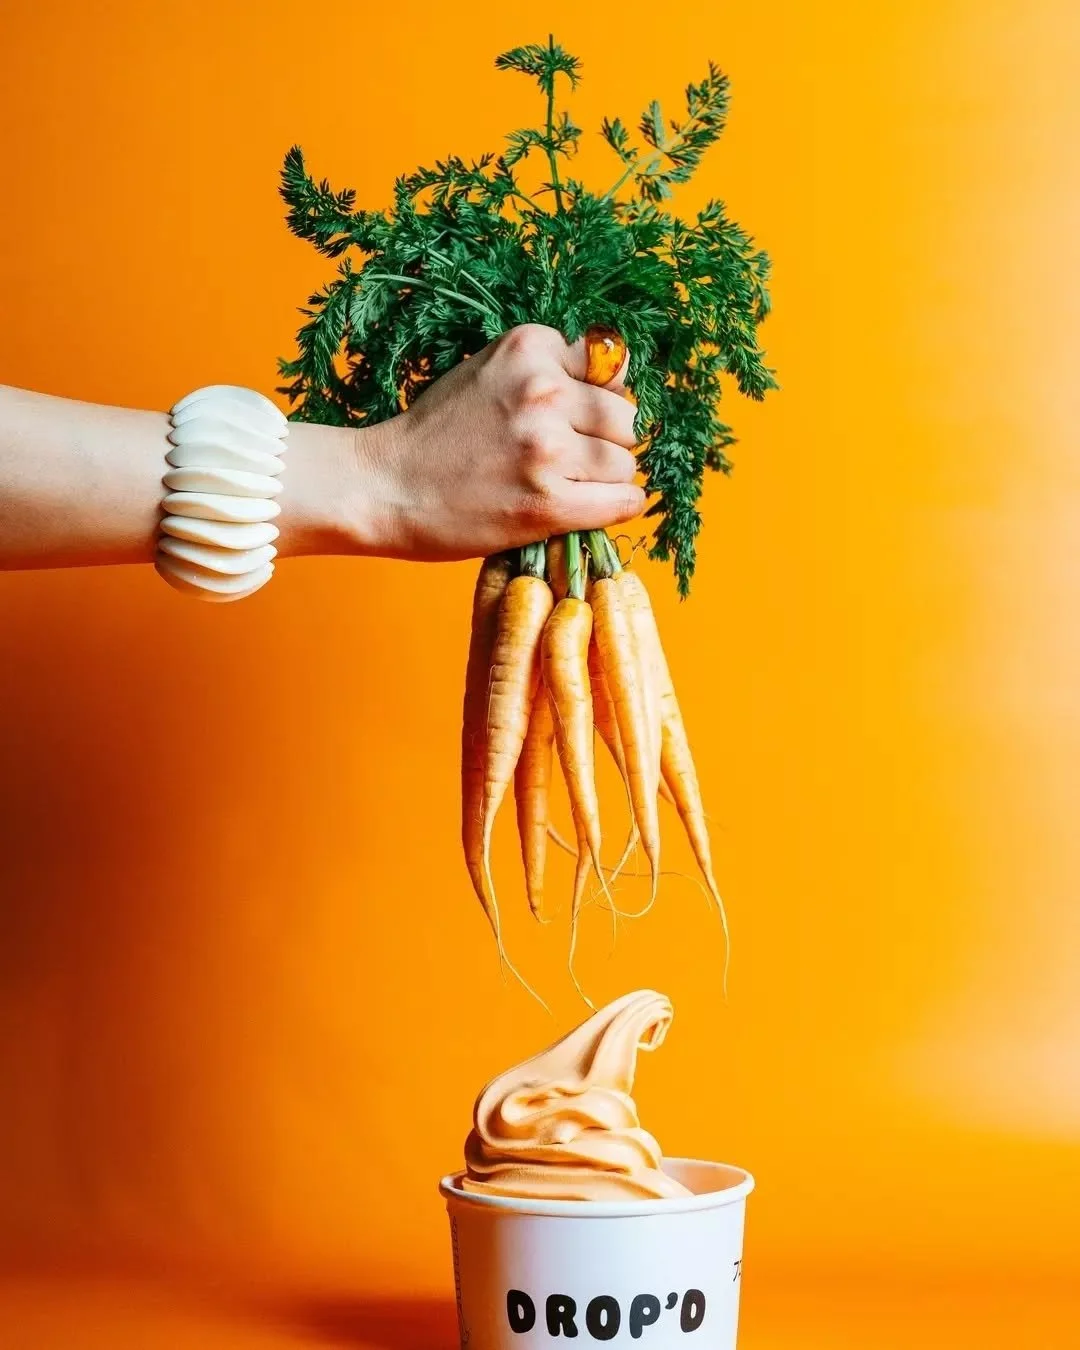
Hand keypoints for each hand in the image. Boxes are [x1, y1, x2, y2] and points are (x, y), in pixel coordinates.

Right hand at [349, 324, 644, 560]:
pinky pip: (623, 501)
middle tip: (567, 459)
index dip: (597, 400)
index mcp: (530, 348)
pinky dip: (614, 507)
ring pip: (625, 463)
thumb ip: (549, 370)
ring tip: (563, 485)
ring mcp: (548, 448)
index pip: (612, 369)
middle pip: (626, 419)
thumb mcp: (488, 371)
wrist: (382, 487)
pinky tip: (589, 508)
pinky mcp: (548, 503)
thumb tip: (623, 383)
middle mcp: (544, 391)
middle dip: (606, 440)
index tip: (571, 420)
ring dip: (604, 479)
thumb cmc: (434, 434)